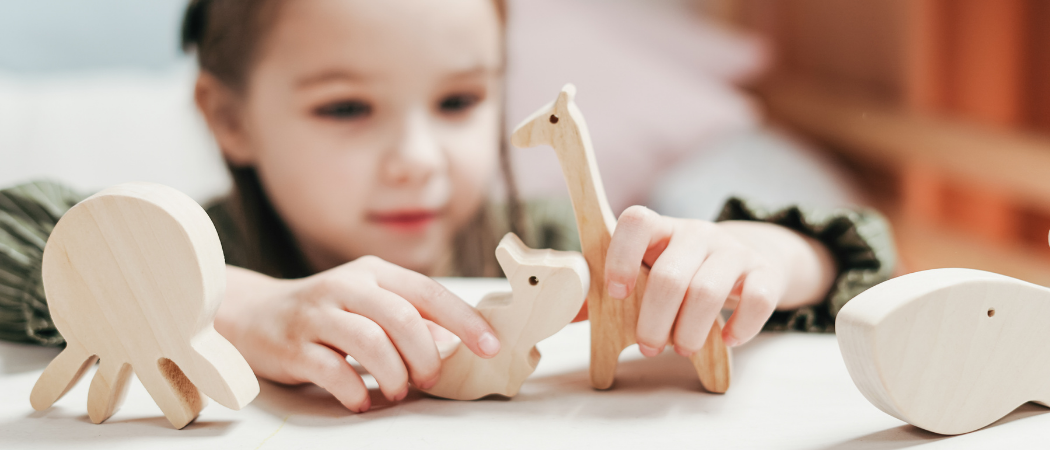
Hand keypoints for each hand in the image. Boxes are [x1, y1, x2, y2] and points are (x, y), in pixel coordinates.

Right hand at [216, 257, 499, 412]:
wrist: (252, 314)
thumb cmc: (326, 313)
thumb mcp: (370, 304)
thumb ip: (410, 319)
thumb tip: (456, 342)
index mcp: (373, 273)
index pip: (428, 292)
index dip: (464, 320)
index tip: (490, 346)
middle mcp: (346, 286)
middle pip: (402, 318)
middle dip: (426, 355)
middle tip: (429, 379)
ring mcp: (317, 315)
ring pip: (371, 343)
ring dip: (394, 375)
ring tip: (396, 390)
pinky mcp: (293, 346)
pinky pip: (333, 371)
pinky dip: (355, 392)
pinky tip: (361, 400)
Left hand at [604, 206, 833, 356]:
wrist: (744, 259)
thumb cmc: (681, 270)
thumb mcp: (646, 270)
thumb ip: (609, 289)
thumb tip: (568, 314)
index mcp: (659, 229)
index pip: (636, 221)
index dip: (621, 256)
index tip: (617, 293)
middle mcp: (696, 232)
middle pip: (670, 275)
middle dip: (655, 320)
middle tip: (650, 347)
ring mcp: (733, 250)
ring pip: (708, 292)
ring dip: (690, 331)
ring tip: (682, 348)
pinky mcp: (764, 272)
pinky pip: (758, 299)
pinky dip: (740, 327)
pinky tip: (727, 340)